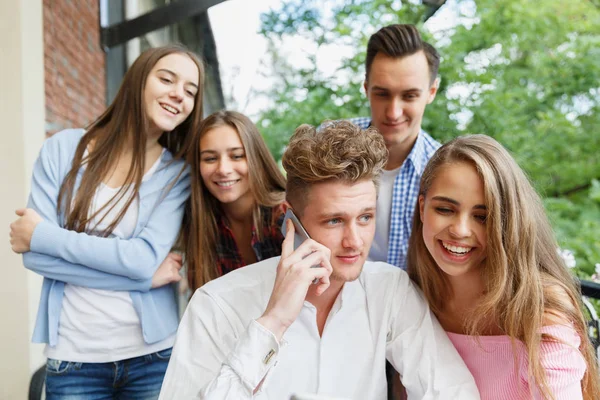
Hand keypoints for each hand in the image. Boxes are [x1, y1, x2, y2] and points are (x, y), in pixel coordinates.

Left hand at [9, 208, 42, 252]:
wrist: (41, 235)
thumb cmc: (36, 224)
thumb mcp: (30, 212)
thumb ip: (22, 211)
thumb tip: (16, 211)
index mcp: (14, 224)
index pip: (15, 225)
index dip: (22, 226)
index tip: (28, 228)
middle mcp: (12, 232)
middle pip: (14, 233)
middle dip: (19, 234)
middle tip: (29, 234)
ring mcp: (14, 241)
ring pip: (14, 241)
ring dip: (19, 241)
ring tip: (28, 240)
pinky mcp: (16, 248)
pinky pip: (15, 248)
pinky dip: (19, 248)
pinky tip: (26, 246)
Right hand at [151, 252, 182, 287]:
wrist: (143, 277)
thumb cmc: (148, 269)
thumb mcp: (157, 260)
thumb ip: (165, 260)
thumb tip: (172, 263)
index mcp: (166, 255)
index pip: (179, 257)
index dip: (177, 262)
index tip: (175, 266)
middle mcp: (170, 260)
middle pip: (179, 265)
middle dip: (176, 269)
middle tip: (168, 272)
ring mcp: (171, 267)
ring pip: (179, 271)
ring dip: (175, 274)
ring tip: (166, 276)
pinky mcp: (172, 275)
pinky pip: (179, 278)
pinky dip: (175, 280)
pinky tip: (168, 280)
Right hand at [257, 222, 332, 340]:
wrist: (275, 315)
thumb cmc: (283, 302)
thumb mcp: (286, 282)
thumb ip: (295, 272)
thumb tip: (312, 269)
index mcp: (283, 263)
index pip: (286, 241)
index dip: (290, 230)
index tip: (291, 220)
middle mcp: (288, 261)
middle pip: (312, 243)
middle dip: (324, 253)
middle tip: (324, 268)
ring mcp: (295, 267)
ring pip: (321, 256)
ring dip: (327, 270)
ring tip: (322, 282)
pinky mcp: (303, 275)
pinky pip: (324, 271)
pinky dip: (325, 282)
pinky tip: (318, 291)